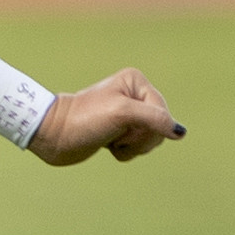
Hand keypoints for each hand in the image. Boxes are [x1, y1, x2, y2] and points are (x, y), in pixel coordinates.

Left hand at [32, 67, 183, 164]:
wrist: (54, 135)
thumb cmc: (84, 120)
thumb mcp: (122, 114)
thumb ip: (154, 119)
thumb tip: (180, 132)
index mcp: (136, 82)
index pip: (162, 113)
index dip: (146, 127)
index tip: (121, 125)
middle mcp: (134, 95)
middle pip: (159, 128)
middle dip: (138, 139)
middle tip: (115, 134)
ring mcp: (127, 114)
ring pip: (149, 140)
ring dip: (131, 148)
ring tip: (109, 139)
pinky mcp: (119, 131)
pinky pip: (137, 148)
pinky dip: (124, 153)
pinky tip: (107, 145)